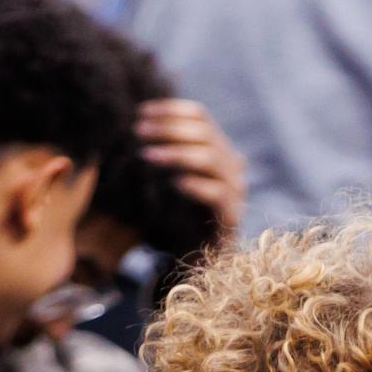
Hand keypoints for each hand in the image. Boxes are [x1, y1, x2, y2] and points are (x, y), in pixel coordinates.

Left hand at [135, 98, 247, 243]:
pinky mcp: (232, 218)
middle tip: (139, 132)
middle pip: (205, 133)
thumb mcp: (166, 176)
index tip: (140, 113)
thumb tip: (135, 123)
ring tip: (147, 155)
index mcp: (217, 150)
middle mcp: (231, 167)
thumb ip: (162, 150)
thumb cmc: (175, 217)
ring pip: (211, 159)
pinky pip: (218, 194)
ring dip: (177, 153)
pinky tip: (174, 184)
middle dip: (169, 129)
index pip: (200, 117)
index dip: (171, 110)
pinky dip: (195, 185)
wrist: (194, 261)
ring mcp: (236, 192)